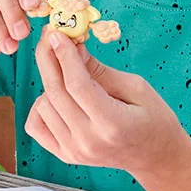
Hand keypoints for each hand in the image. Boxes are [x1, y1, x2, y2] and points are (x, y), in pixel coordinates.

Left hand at [26, 31, 190, 183]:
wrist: (155, 157)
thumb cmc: (153, 119)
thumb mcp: (136, 87)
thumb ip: (100, 70)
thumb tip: (71, 47)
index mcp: (112, 124)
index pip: (77, 85)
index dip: (64, 55)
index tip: (58, 33)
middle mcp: (88, 141)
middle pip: (55, 93)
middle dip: (49, 59)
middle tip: (51, 37)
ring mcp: (74, 152)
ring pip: (42, 106)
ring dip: (50, 82)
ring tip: (68, 73)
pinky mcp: (65, 155)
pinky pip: (35, 125)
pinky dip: (40, 106)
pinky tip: (57, 97)